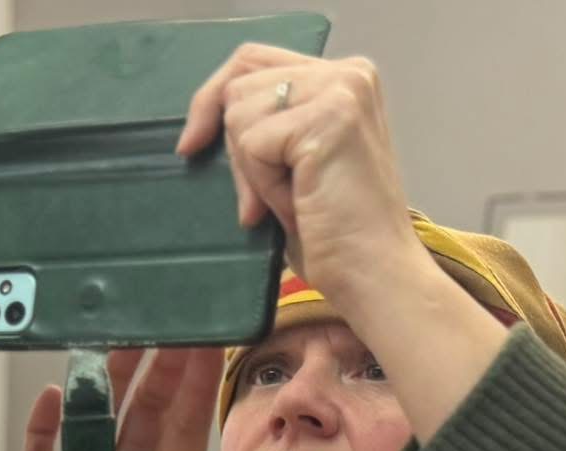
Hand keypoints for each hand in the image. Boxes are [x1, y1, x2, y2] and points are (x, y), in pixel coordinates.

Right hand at [0, 347, 270, 450]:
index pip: (187, 425)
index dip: (198, 383)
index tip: (212, 340)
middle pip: (146, 407)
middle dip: (159, 362)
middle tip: (170, 312)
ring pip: (98, 414)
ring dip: (106, 375)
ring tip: (115, 331)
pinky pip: (42, 449)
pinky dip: (45, 422)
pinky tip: (51, 392)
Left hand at [175, 45, 426, 321]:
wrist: (373, 274)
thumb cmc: (335, 233)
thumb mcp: (293, 166)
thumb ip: (266, 128)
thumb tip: (202, 124)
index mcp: (344, 78)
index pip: (252, 60)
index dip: (212, 98)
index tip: (192, 143)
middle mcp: (348, 74)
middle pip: (238, 85)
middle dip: (236, 149)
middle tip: (264, 200)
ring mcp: (341, 92)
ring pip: (239, 114)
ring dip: (254, 172)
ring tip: (295, 200)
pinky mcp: (328, 120)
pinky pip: (252, 145)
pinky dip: (263, 185)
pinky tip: (298, 204)